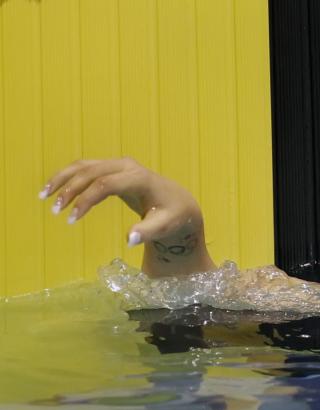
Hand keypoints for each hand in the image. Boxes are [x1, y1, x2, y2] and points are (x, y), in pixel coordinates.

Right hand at [40, 157, 214, 275]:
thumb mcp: (165, 226)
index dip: (86, 200)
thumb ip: (148, 232)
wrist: (179, 203)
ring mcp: (119, 165)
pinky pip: (86, 168)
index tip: (72, 219)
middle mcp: (128, 166)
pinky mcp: (113, 168)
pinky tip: (53, 190)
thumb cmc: (173, 216)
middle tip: (55, 211)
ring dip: (63, 179)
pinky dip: (68, 177)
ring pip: (84, 166)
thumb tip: (129, 239)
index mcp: (140, 178)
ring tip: (44, 197)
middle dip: (70, 189)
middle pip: (91, 172)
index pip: (106, 184)